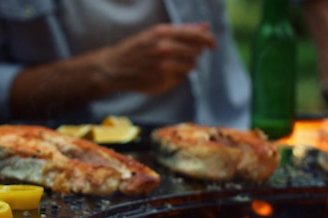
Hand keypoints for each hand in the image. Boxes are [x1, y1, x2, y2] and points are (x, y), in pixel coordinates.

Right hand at [95, 23, 215, 93]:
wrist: (114, 68)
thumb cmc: (137, 48)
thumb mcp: (156, 33)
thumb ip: (182, 30)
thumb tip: (206, 27)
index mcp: (162, 33)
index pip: (196, 35)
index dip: (208, 40)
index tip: (213, 44)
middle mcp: (163, 48)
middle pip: (196, 51)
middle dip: (194, 52)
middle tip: (185, 54)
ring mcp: (163, 66)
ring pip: (191, 65)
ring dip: (187, 65)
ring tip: (172, 64)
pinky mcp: (162, 81)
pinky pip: (181, 78)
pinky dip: (177, 76)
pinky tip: (164, 73)